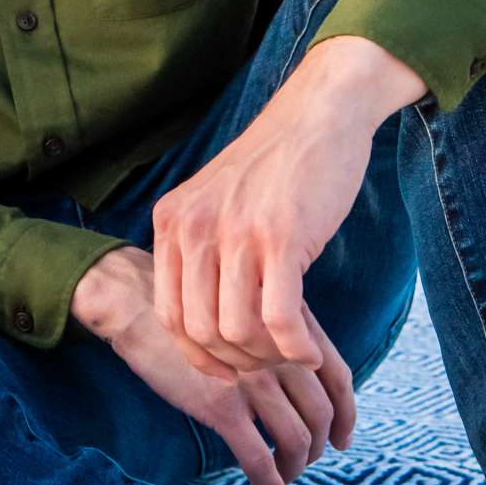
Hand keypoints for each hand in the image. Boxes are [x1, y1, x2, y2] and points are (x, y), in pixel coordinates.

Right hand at [72, 244, 355, 484]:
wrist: (135, 301)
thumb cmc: (185, 304)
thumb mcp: (242, 304)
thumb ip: (272, 333)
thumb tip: (298, 372)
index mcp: (285, 326)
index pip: (338, 376)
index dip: (347, 413)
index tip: (343, 437)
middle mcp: (276, 352)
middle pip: (321, 412)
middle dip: (320, 444)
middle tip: (308, 458)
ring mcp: (251, 380)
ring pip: (296, 439)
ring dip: (297, 466)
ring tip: (288, 475)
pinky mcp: (221, 406)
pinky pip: (258, 459)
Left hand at [151, 35, 426, 377]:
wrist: (317, 115)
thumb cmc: (273, 165)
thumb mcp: (215, 202)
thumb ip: (201, 250)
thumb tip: (204, 325)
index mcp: (172, 220)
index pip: (168, 315)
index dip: (198, 355)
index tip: (228, 369)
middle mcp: (194, 227)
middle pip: (201, 331)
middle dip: (237, 361)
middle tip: (268, 360)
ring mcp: (235, 232)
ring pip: (238, 332)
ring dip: (268, 358)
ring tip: (291, 351)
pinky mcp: (280, 237)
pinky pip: (279, 321)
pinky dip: (296, 349)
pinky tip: (310, 349)